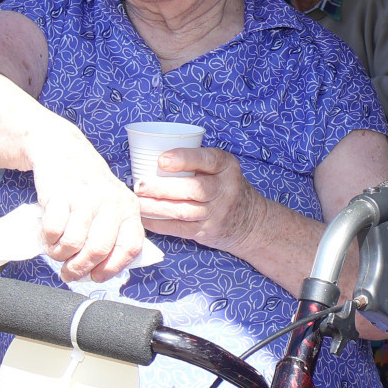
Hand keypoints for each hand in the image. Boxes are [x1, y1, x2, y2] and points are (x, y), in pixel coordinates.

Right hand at [30, 130, 144, 280]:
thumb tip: (103, 269)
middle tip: (69, 273)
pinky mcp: (59, 195)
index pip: (130, 247)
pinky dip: (47, 241)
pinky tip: (48, 237)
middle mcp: (110, 202)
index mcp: (129, 208)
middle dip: (80, 269)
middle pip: (98, 250)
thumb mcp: (112, 204)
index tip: (97, 276)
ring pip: (73, 244)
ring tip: (57, 252)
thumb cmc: (88, 185)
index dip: (112, 268)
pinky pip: (53, 232)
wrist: (63, 150)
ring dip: (60, 256)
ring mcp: (85, 198)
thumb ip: (113, 232)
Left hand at [136, 147, 268, 253]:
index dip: (183, 159)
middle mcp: (225, 189)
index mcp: (227, 167)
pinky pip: (179, 228)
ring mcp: (217, 213)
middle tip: (139, 185)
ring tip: (137, 201)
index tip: (161, 160)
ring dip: (156, 207)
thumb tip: (151, 156)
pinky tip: (144, 218)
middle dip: (162, 187)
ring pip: (183, 210)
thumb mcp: (222, 168)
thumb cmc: (225, 187)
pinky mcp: (207, 232)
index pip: (207, 160)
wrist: (250, 221)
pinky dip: (159, 224)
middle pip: (193, 189)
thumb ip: (196, 161)